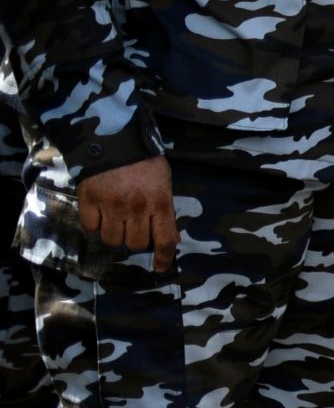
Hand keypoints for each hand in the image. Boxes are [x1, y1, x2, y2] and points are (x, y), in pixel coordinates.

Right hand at [78, 155, 177, 272]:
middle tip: (133, 227)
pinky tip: (100, 211)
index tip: (160, 268)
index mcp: (160, 202)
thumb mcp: (164, 183)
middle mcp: (136, 207)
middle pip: (136, 244)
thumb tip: (170, 238)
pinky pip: (91, 227)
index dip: (164, 258)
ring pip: (112, 240)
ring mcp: (111, 205)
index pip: (165, 240)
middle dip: (136, 240)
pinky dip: (95, 223)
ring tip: (116, 219)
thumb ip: (165, 211)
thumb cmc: (144, 162)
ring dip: (115, 234)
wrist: (113, 139)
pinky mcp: (89, 200)